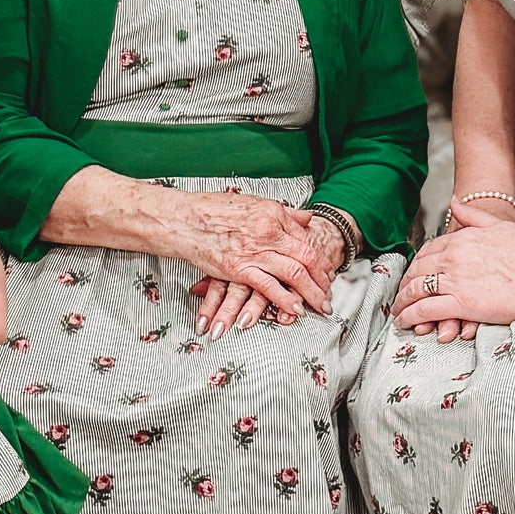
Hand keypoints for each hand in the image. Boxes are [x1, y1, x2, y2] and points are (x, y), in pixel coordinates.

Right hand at [163, 191, 334, 329]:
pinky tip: (295, 309)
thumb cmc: (213, 210)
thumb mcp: (254, 204)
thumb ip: (283, 214)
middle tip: (329, 293)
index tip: (325, 272)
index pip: (306, 239)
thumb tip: (306, 218)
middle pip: (307, 257)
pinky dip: (284, 299)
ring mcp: (255, 250)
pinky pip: (268, 286)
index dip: (319, 258)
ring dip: (311, 292)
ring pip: (294, 273)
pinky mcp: (240, 268)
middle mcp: (269, 231)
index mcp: (274, 214)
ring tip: (320, 306)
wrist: (184, 219)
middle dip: (322, 278)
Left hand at [393, 198, 514, 339]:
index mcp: (461, 239)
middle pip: (416, 271)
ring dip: (403, 302)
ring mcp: (455, 281)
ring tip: (399, 311)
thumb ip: (472, 215)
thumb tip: (454, 202)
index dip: (415, 266)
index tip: (413, 275)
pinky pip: (426, 310)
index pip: (427, 252)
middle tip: (400, 296)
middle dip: (404, 285)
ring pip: (416, 291)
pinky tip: (407, 321)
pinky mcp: (462, 303)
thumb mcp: (497, 225)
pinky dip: (411, 316)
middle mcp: (453, 258)